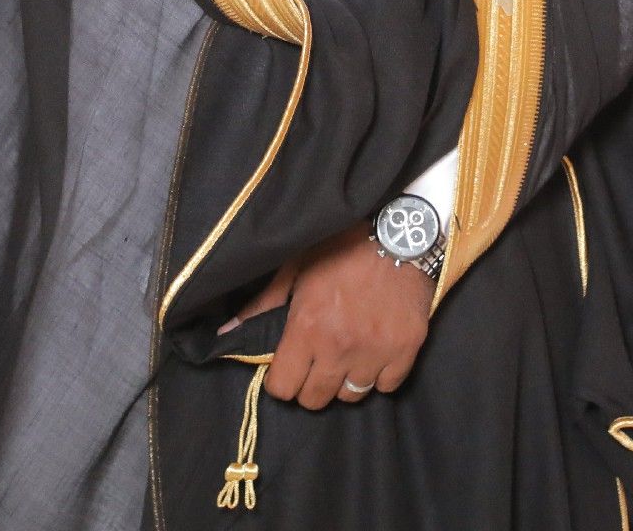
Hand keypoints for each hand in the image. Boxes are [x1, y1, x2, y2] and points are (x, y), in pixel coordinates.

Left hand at [245, 224, 433, 409]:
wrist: (399, 232)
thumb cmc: (340, 247)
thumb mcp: (294, 268)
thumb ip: (261, 305)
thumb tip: (225, 333)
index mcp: (308, 327)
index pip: (283, 388)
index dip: (281, 380)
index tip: (288, 366)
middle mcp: (340, 347)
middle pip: (315, 400)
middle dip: (310, 384)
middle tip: (316, 362)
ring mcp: (376, 351)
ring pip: (352, 396)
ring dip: (344, 381)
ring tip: (346, 356)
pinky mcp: (406, 349)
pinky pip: (387, 386)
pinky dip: (379, 376)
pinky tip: (373, 353)